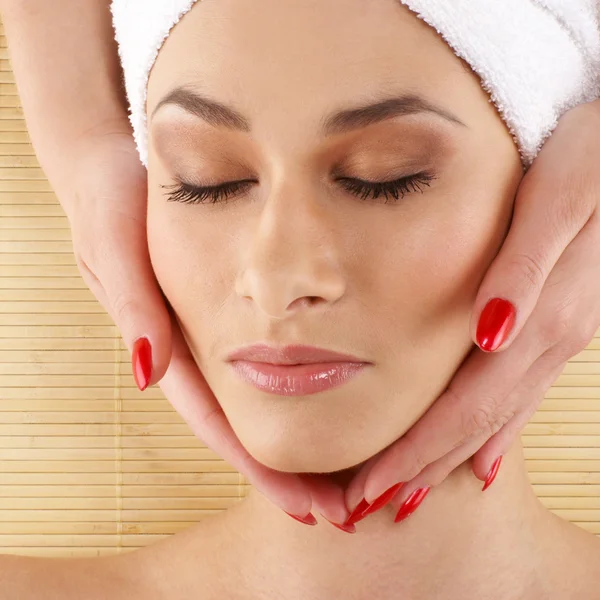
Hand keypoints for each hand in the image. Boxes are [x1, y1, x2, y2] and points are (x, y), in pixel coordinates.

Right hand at [63, 127, 350, 528]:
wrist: (114, 166)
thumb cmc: (111, 201)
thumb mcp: (114, 245)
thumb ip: (132, 303)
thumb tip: (147, 373)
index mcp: (165, 343)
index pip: (216, 418)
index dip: (258, 465)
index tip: (304, 506)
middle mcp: (189, 346)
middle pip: (243, 422)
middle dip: (287, 472)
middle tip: (341, 511)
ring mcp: (207, 330)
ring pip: (256, 396)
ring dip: (296, 438)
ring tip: (345, 475)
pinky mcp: (223, 307)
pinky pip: (261, 356)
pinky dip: (292, 384)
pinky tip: (326, 395)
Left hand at [344, 98, 599, 521]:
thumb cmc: (592, 158)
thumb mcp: (558, 200)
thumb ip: (524, 270)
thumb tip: (490, 335)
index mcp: (539, 319)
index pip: (466, 409)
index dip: (417, 453)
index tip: (371, 490)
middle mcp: (547, 341)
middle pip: (475, 426)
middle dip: (420, 470)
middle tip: (370, 509)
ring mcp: (555, 339)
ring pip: (494, 419)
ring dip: (448, 461)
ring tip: (409, 494)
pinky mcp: (556, 326)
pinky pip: (519, 397)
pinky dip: (491, 436)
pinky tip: (482, 460)